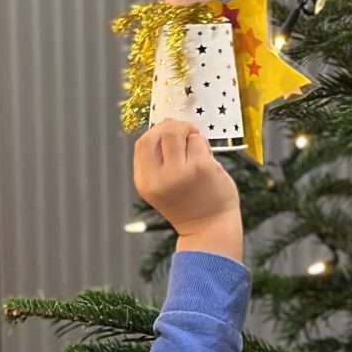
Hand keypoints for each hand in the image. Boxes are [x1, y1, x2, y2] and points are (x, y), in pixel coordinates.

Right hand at [132, 119, 239, 235]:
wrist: (209, 228)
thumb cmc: (189, 203)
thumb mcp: (161, 185)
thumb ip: (158, 158)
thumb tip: (166, 122)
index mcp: (145, 182)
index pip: (142, 143)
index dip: (156, 132)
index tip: (169, 135)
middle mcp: (159, 178)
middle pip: (159, 132)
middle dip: (173, 126)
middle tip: (186, 135)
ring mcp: (181, 173)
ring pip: (180, 132)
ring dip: (191, 135)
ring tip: (198, 152)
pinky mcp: (202, 168)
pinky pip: (199, 141)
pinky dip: (204, 146)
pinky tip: (208, 161)